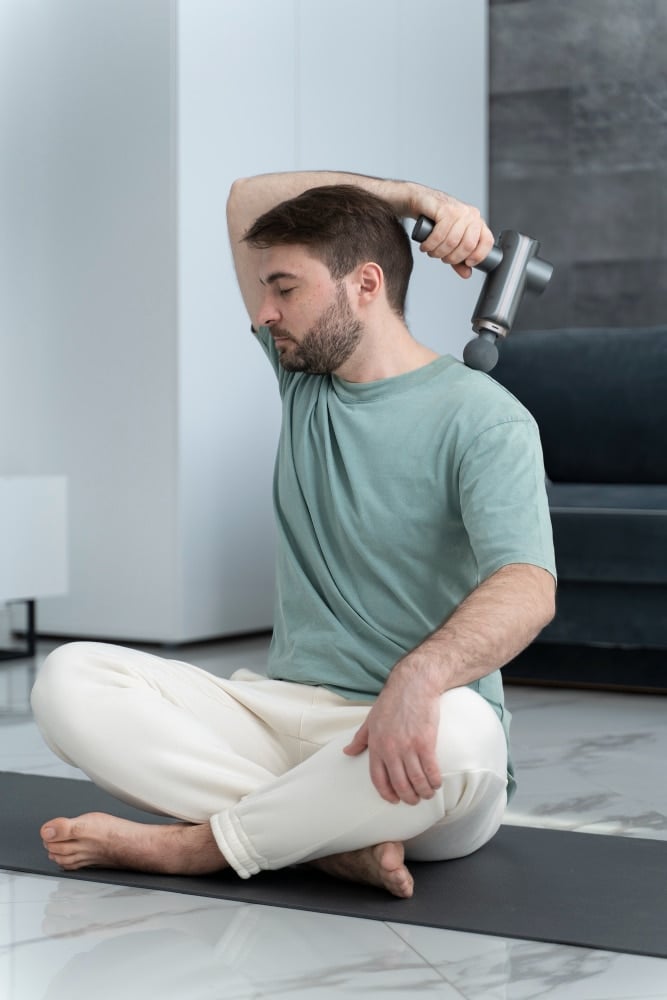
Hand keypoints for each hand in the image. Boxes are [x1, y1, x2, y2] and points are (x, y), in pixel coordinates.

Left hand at [343, 663, 442, 804]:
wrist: (413, 685)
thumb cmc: (392, 701)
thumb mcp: (370, 720)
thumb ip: (359, 739)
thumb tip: (346, 752)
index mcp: (376, 745)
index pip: (378, 779)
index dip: (386, 793)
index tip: (394, 800)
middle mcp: (391, 749)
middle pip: (399, 784)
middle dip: (408, 797)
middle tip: (414, 800)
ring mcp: (408, 747)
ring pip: (416, 780)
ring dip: (423, 792)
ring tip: (427, 793)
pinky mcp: (425, 742)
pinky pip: (431, 770)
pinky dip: (434, 781)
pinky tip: (436, 783)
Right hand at [406, 184, 494, 277]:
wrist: (420, 202)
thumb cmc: (436, 221)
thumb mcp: (450, 242)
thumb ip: (459, 259)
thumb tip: (467, 274)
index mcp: (477, 223)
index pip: (487, 241)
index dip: (478, 256)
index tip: (468, 263)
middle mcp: (471, 215)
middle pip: (468, 245)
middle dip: (452, 258)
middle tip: (442, 258)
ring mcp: (459, 211)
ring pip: (452, 242)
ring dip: (438, 252)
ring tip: (431, 251)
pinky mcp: (445, 209)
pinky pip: (440, 234)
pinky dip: (430, 244)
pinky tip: (425, 246)